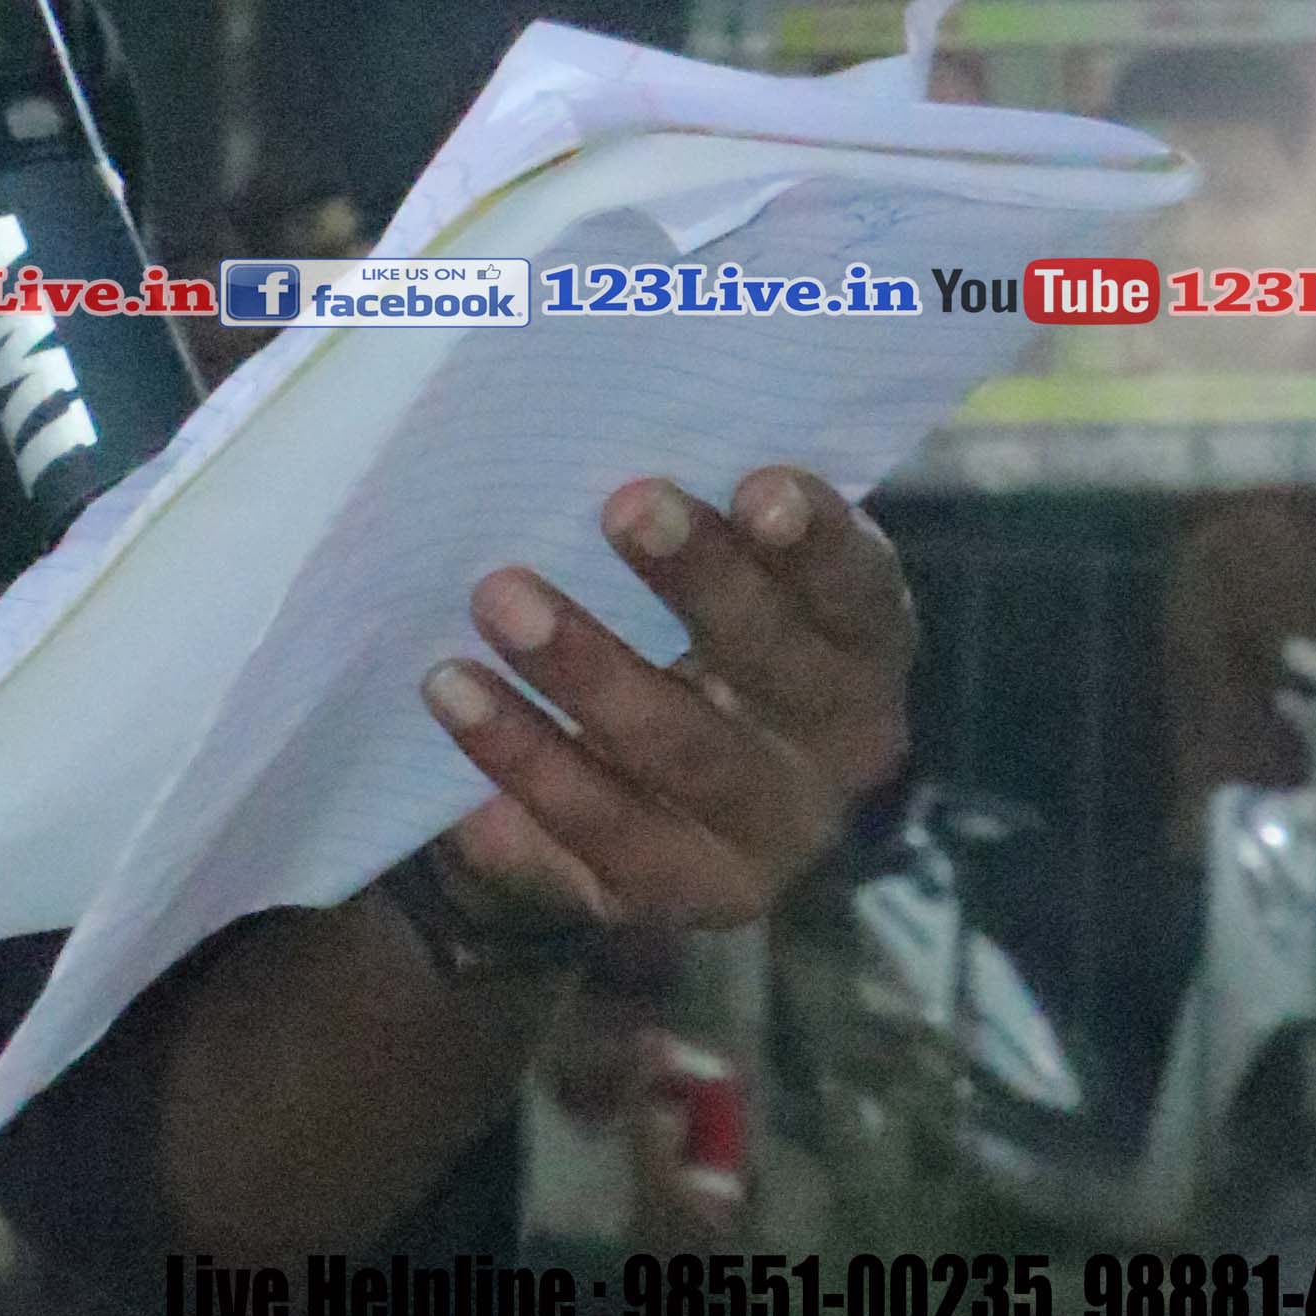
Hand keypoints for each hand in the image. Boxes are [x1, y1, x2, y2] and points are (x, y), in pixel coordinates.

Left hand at [418, 467, 914, 935]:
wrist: (633, 798)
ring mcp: (764, 836)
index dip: (820, 545)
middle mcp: (836, 753)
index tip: (761, 489)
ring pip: (681, 753)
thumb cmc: (674, 636)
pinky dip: (520, 755)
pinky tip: (453, 690)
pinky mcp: (678, 894)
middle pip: (777, 666)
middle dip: (703, 583)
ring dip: (588, 670)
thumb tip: (602, 422)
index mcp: (863, 651)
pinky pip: (596, 828)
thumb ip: (690, 522)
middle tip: (623, 505)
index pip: (860, 591)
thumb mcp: (701, 578)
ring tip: (498, 597)